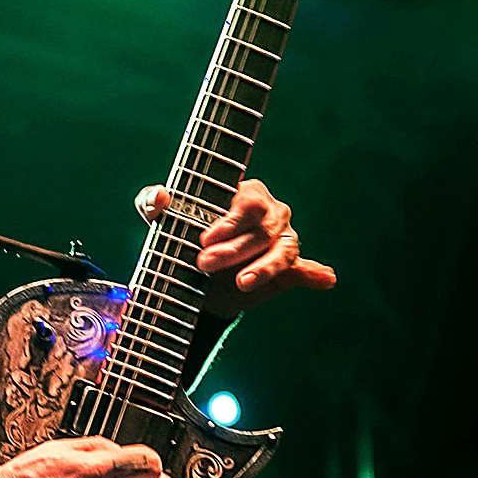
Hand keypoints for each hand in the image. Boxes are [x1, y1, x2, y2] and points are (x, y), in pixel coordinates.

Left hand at [135, 177, 335, 319]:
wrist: (195, 280)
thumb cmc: (184, 238)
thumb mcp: (162, 221)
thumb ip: (152, 203)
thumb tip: (159, 197)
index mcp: (247, 194)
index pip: (247, 204)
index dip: (228, 222)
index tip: (204, 239)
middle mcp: (272, 214)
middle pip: (263, 229)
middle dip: (234, 249)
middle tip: (203, 264)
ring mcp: (284, 241)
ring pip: (282, 252)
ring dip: (264, 269)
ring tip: (242, 284)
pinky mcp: (289, 270)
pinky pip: (305, 270)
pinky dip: (316, 274)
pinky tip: (325, 279)